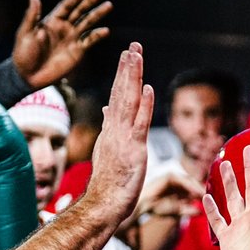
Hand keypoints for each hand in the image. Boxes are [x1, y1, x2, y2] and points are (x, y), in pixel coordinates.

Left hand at [11, 0, 112, 89]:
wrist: (28, 77)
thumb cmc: (23, 55)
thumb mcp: (25, 34)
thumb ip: (32, 16)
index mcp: (52, 21)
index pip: (67, 6)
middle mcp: (64, 27)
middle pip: (79, 11)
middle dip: (90, 1)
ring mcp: (71, 39)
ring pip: (87, 23)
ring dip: (97, 14)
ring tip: (108, 5)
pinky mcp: (77, 51)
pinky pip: (89, 41)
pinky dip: (97, 36)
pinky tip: (105, 30)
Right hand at [85, 43, 153, 219]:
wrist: (102, 204)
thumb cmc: (108, 183)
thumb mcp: (109, 149)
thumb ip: (109, 126)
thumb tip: (108, 107)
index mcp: (112, 129)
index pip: (118, 96)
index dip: (123, 75)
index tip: (128, 55)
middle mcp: (115, 129)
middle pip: (122, 92)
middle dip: (128, 68)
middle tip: (134, 45)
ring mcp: (123, 138)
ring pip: (129, 102)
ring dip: (133, 77)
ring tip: (136, 55)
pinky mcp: (133, 150)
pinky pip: (139, 124)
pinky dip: (144, 105)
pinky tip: (147, 87)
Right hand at [126, 170, 204, 226]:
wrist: (143, 206)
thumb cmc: (157, 208)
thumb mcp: (176, 211)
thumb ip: (187, 210)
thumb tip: (200, 213)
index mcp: (178, 188)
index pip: (193, 188)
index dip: (201, 193)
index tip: (211, 200)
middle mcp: (176, 181)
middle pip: (193, 183)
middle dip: (201, 189)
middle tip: (211, 197)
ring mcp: (173, 177)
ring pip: (189, 181)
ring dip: (197, 188)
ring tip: (204, 196)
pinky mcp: (169, 176)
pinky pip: (182, 180)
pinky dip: (189, 186)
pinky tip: (195, 193)